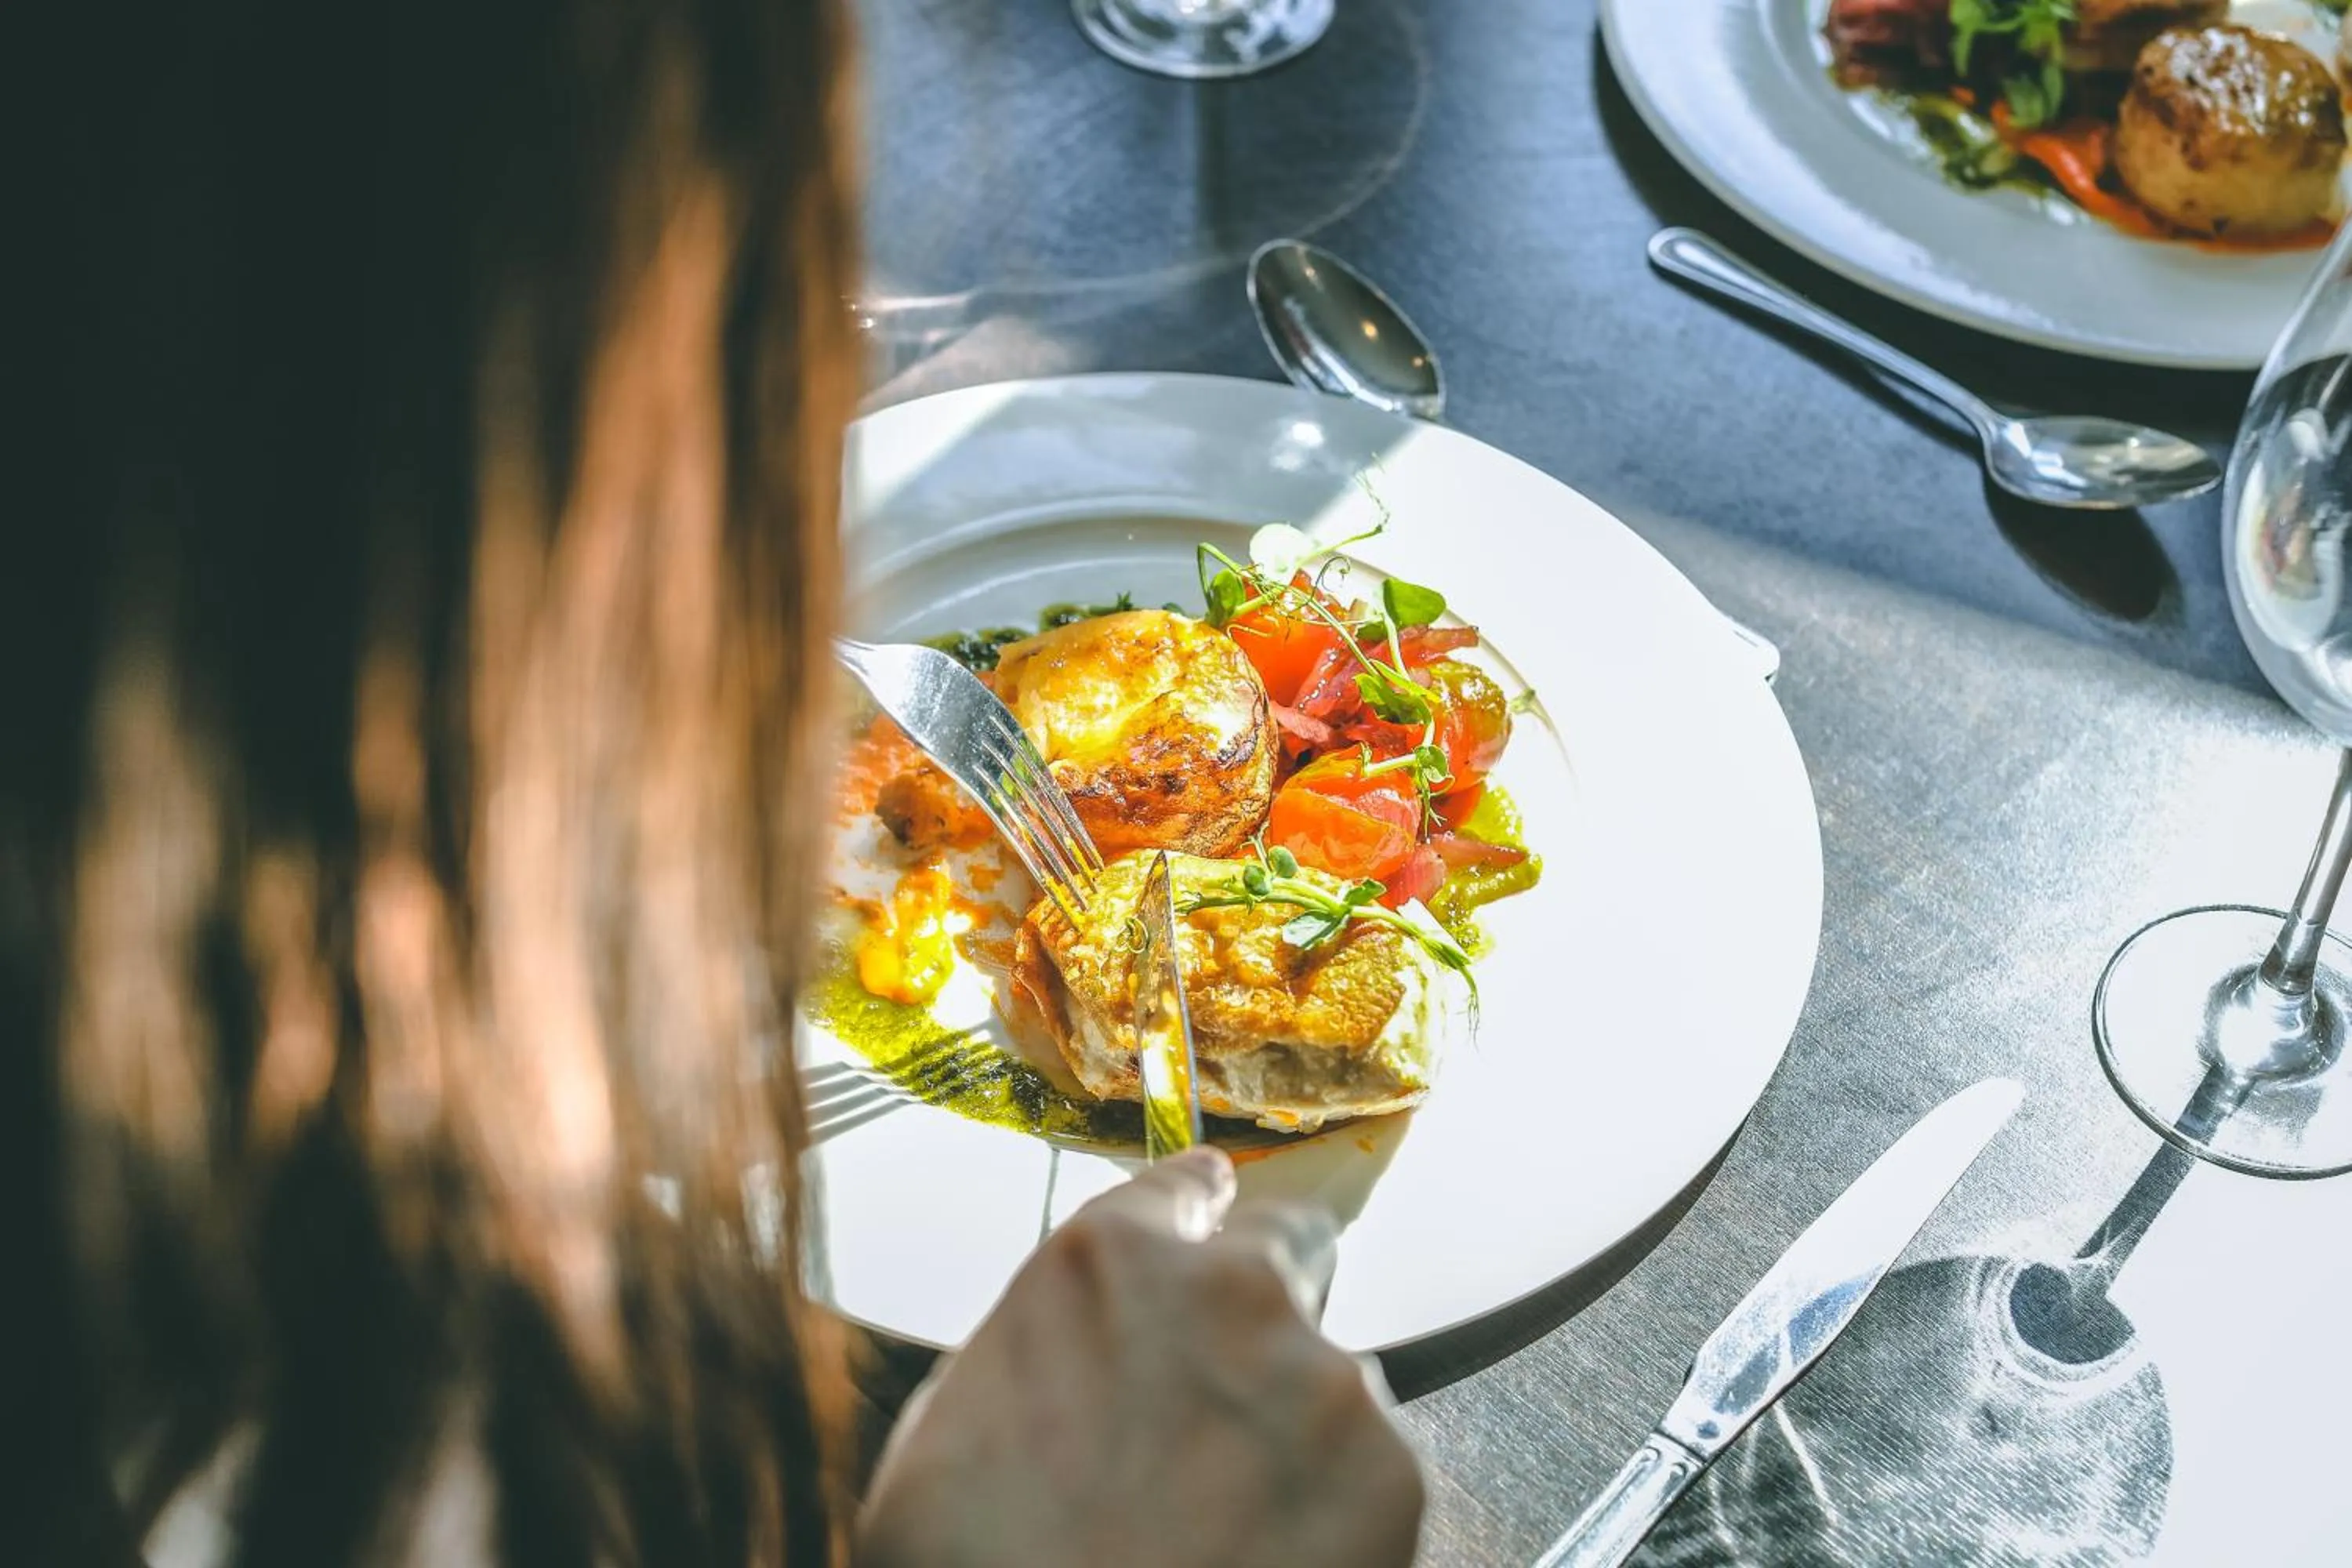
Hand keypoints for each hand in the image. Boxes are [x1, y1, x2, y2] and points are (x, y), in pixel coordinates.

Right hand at [855, 1147, 1423, 1567]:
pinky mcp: (1389, 1470)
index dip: (1196, 1211)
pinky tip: (1270, 1551)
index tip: (1214, 1213)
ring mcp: (1321, 1377)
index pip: (1180, 1191)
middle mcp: (1230, 1290)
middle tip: (1228, 1387)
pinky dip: (1333, 1505)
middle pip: (1287, 1245)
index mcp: (1105, 1265)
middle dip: (1264, 1301)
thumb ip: (1044, 1348)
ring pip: (1325, 1377)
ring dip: (1290, 1422)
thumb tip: (1080, 1354)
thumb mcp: (954, 1424)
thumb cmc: (980, 1561)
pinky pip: (1368, 1469)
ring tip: (1230, 1513)